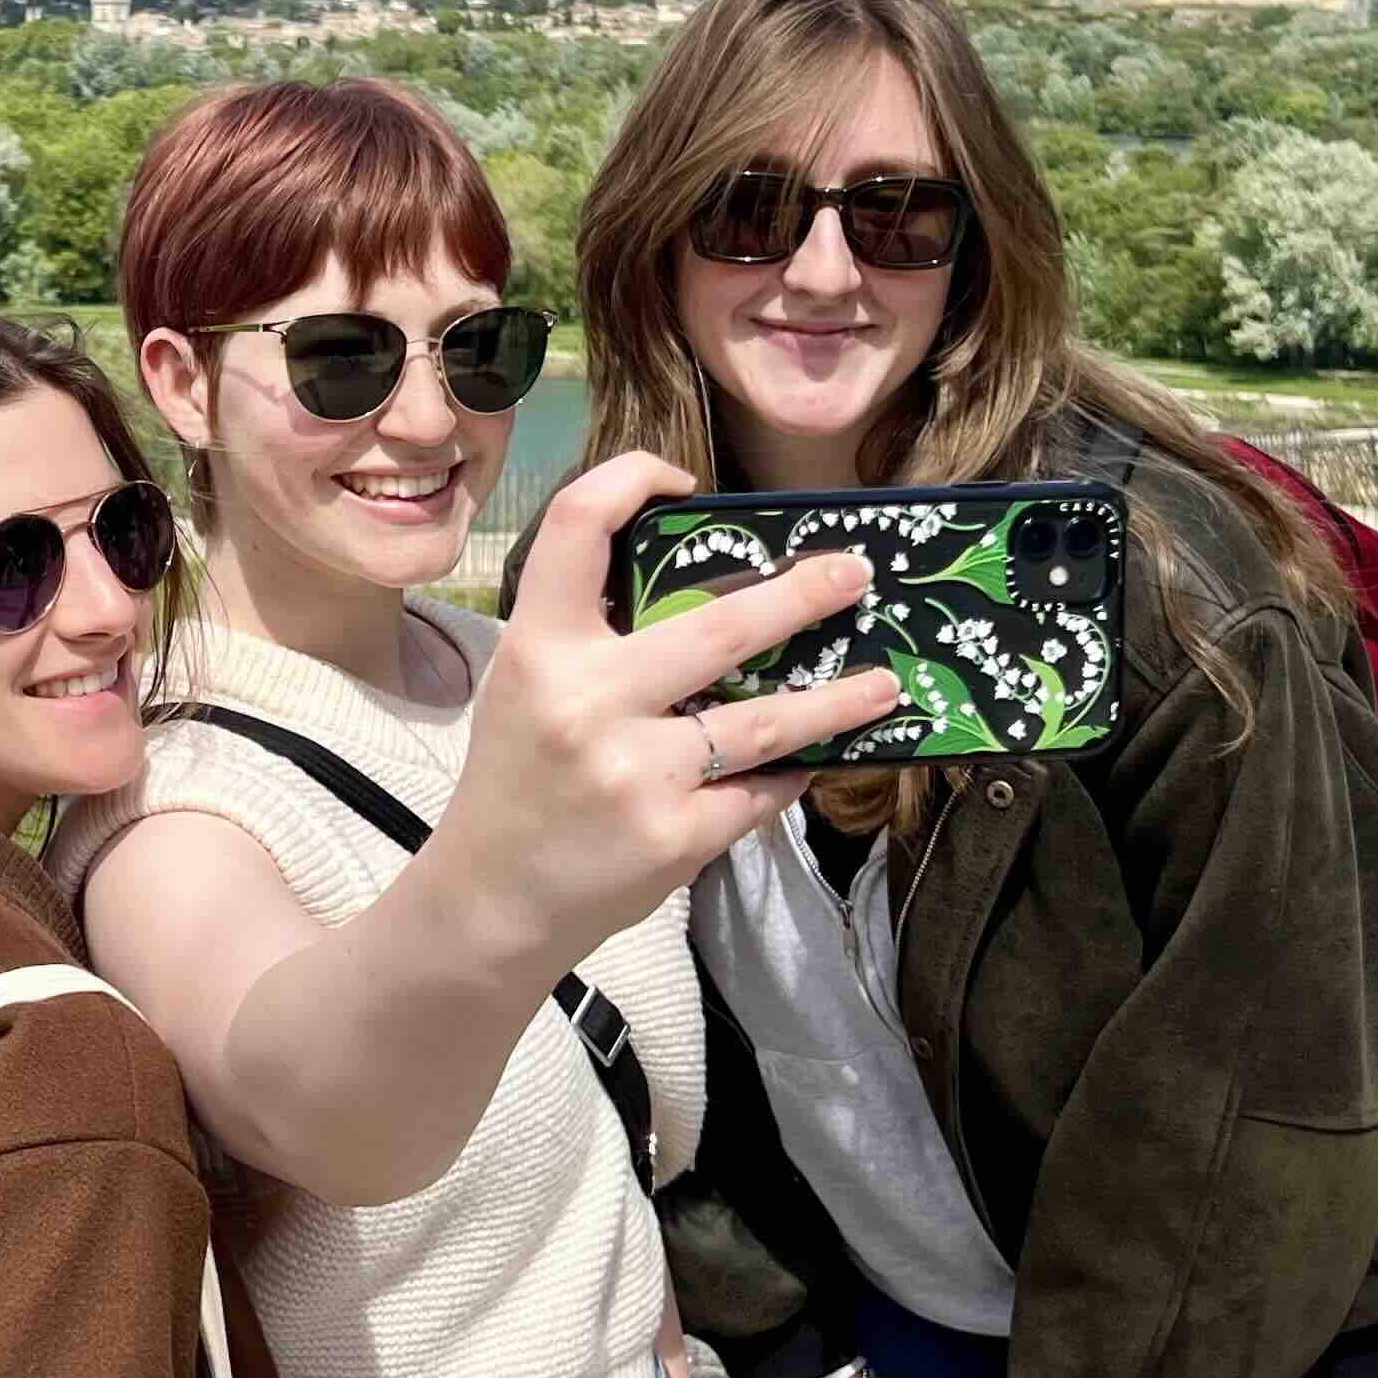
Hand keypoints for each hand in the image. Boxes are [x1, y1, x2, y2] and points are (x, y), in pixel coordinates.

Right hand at [433, 456, 902, 963]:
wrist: (493, 897)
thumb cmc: (519, 775)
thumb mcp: (527, 685)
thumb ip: (590, 633)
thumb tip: (703, 579)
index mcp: (541, 648)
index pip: (578, 526)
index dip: (632, 479)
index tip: (685, 482)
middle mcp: (587, 702)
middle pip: (719, 627)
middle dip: (803, 596)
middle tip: (856, 575)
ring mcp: (637, 774)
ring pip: (769, 722)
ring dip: (838, 702)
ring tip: (884, 685)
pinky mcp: (676, 836)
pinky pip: (760, 791)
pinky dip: (790, 775)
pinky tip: (814, 761)